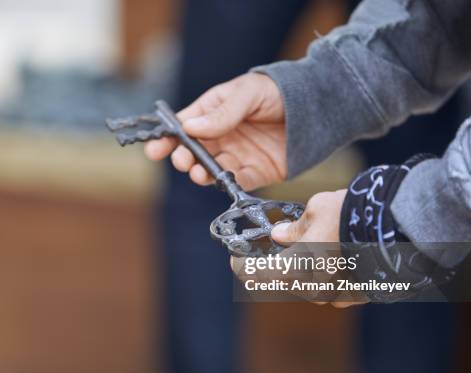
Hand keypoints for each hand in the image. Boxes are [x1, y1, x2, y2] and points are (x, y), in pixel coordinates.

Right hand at [144, 73, 286, 190]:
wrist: (315, 105)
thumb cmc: (276, 91)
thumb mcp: (247, 94)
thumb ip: (222, 113)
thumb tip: (190, 128)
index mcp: (212, 112)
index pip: (183, 127)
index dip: (167, 139)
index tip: (155, 149)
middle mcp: (220, 137)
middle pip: (193, 152)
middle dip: (183, 158)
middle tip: (182, 160)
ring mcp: (236, 155)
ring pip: (211, 169)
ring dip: (201, 173)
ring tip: (197, 172)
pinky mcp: (255, 172)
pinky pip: (238, 180)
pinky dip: (228, 183)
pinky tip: (223, 180)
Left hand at [231, 189, 366, 307]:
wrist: (398, 226)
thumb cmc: (350, 215)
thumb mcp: (313, 211)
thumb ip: (293, 228)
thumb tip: (280, 235)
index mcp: (293, 270)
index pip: (252, 276)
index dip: (241, 266)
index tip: (237, 257)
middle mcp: (312, 289)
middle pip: (280, 283)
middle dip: (273, 265)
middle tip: (272, 248)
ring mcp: (335, 296)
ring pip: (306, 287)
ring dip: (301, 270)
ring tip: (306, 247)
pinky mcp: (356, 296)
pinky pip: (331, 288)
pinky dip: (325, 275)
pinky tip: (331, 256)